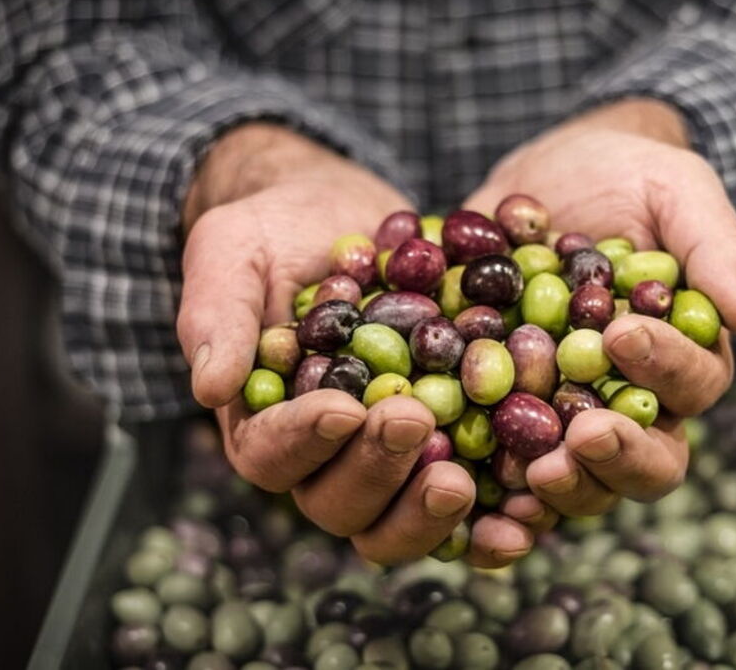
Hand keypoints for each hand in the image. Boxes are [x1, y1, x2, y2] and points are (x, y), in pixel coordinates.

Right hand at [177, 123, 540, 564]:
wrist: (346, 216)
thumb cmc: (278, 230)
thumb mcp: (234, 250)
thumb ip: (218, 312)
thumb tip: (209, 385)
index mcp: (266, 421)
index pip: (271, 455)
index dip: (304, 441)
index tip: (343, 408)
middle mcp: (326, 457)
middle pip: (339, 502)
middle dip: (375, 470)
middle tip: (414, 422)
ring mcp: (389, 459)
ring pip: (400, 517)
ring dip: (430, 511)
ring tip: (464, 477)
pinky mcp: (449, 445)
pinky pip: (469, 500)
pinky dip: (492, 518)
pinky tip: (526, 513)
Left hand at [464, 99, 735, 516]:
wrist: (546, 178)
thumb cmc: (627, 177)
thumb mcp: (675, 190)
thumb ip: (715, 247)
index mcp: (684, 358)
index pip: (693, 385)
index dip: (664, 368)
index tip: (621, 336)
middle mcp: (632, 402)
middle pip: (647, 461)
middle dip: (617, 457)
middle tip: (580, 438)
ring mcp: (567, 416)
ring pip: (581, 481)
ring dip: (561, 487)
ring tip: (529, 469)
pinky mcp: (505, 416)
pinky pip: (503, 469)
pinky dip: (492, 490)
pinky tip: (465, 485)